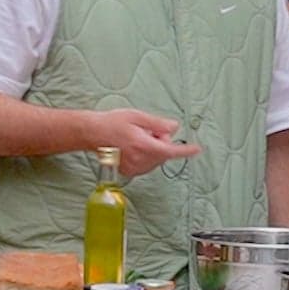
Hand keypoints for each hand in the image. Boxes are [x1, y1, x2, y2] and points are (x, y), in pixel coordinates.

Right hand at [86, 108, 200, 176]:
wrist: (92, 133)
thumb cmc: (112, 122)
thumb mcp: (137, 117)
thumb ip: (158, 124)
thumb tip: (174, 127)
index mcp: (143, 145)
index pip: (170, 151)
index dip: (185, 150)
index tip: (196, 149)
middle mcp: (139, 160)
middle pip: (163, 154)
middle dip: (162, 142)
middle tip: (148, 131)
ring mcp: (134, 168)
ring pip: (156, 161)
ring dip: (154, 150)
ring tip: (137, 138)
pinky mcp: (129, 172)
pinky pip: (147, 165)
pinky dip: (146, 157)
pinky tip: (133, 148)